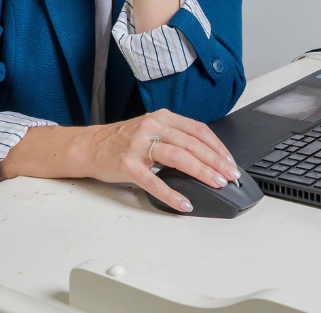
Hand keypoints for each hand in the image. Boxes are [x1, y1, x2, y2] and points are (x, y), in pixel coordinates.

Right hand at [78, 109, 239, 212]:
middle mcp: (152, 128)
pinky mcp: (128, 165)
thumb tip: (207, 156)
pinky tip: (184, 203)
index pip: (198, 130)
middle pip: (192, 144)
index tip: (230, 162)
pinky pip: (154, 182)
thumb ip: (175, 136)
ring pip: (178, 158)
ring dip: (201, 172)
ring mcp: (139, 146)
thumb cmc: (122, 140)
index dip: (218, 147)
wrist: (90, 146)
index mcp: (161, 118)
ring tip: (216, 183)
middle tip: (230, 175)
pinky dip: (172, 194)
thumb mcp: (151, 129)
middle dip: (216, 161)